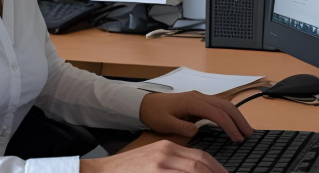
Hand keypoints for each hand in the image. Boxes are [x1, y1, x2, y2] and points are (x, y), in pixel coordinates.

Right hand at [80, 139, 225, 172]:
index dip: (216, 168)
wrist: (102, 172)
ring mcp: (160, 166)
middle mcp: (166, 154)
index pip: (200, 156)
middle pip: (200, 163)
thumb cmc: (129, 170)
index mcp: (167, 148)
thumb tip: (195, 169)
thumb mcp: (153, 160)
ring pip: (193, 170)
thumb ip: (173, 164)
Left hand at [139, 90, 253, 142]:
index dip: (229, 125)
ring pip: (224, 104)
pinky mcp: (199, 101)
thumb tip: (197, 130)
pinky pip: (218, 106)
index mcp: (191, 101)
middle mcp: (198, 96)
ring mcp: (199, 97)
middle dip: (239, 119)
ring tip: (246, 130)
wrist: (145, 103)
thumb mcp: (165, 123)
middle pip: (225, 105)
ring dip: (236, 116)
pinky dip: (229, 114)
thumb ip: (181, 127)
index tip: (237, 138)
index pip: (216, 112)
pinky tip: (234, 123)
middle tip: (249, 134)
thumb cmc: (155, 113)